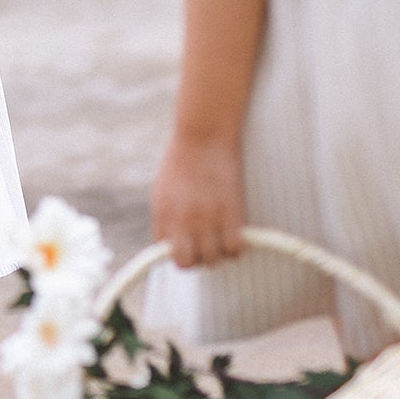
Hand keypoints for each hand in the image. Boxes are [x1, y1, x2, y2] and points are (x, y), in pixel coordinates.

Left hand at [151, 135, 244, 268]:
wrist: (203, 135)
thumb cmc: (183, 159)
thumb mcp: (164, 189)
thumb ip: (167, 216)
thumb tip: (171, 239)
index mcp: (163, 214)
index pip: (167, 254)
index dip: (181, 252)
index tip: (190, 243)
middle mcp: (181, 220)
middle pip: (188, 263)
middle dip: (199, 259)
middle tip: (208, 244)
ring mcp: (205, 218)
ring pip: (213, 259)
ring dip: (219, 252)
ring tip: (223, 236)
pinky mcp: (229, 212)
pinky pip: (234, 248)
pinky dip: (236, 246)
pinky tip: (236, 233)